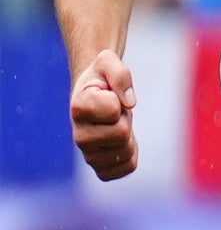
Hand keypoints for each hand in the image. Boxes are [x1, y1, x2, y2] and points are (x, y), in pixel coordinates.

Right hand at [68, 49, 138, 180]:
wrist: (93, 94)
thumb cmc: (101, 77)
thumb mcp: (108, 61)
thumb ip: (120, 75)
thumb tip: (130, 104)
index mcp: (78, 107)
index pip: (113, 110)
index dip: (120, 97)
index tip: (109, 93)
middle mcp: (79, 135)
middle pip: (122, 133)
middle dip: (126, 118)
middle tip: (116, 110)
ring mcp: (88, 155)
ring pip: (125, 152)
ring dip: (129, 134)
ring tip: (116, 124)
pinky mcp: (100, 167)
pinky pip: (127, 167)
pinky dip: (132, 153)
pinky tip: (121, 142)